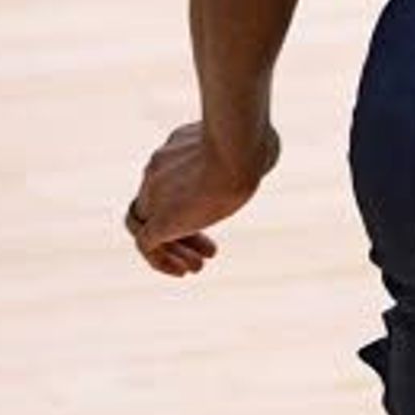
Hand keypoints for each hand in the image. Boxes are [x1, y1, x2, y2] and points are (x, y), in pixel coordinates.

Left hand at [127, 120, 277, 274]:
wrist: (237, 149)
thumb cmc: (252, 142)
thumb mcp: (251, 142)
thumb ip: (250, 150)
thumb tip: (269, 150)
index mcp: (175, 149)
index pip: (170, 179)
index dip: (189, 200)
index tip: (214, 210)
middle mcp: (158, 169)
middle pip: (155, 203)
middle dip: (182, 229)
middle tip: (209, 250)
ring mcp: (153, 192)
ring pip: (147, 224)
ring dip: (173, 248)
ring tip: (196, 268)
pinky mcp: (159, 219)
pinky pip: (145, 244)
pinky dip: (160, 260)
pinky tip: (184, 271)